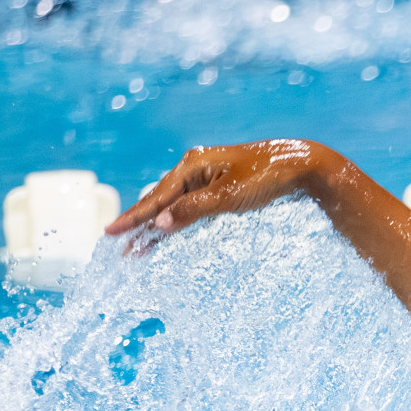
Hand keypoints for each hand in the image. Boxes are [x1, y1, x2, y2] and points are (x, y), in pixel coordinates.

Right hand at [105, 139, 337, 236]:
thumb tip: (159, 224)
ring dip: (156, 223)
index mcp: (191, 165)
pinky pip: (189, 203)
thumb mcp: (228, 197)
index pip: (156, 197)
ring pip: (173, 202)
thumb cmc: (266, 178)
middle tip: (118, 245)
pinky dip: (175, 217)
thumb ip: (192, 210)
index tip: (111, 232)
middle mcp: (194, 167)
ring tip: (137, 245)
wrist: (299, 166)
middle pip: (160, 199)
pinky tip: (167, 229)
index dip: (134, 217)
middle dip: (140, 223)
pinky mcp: (219, 184)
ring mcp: (206, 175)